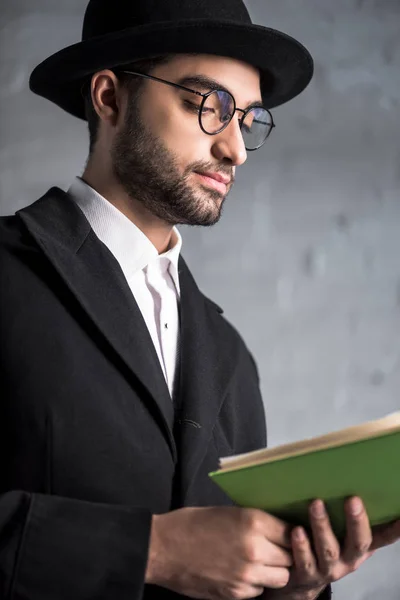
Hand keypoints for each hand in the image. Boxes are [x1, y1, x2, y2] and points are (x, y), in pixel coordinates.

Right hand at [145, 505, 292, 599]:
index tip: (286, 533)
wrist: (162, 548)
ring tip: (260, 562)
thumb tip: (277, 528)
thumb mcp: (228, 512)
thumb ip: (255, 522)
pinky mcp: (236, 593)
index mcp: (253, 522)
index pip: (291, 531)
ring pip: (280, 578)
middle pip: (290, 557)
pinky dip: (255, 584)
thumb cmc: (192, 523)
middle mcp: (255, 549)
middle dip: (284, 553)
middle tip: (273, 547)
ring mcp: (246, 575)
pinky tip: (241, 572)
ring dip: (274, 570)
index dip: (290, 533)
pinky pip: (259, 590)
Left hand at [262, 496, 399, 599]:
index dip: (393, 529)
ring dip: (323, 527)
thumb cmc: (328, 550)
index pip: (380, 538)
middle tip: (353, 500)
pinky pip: (304, 561)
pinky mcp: (305, 573)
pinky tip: (297, 530)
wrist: (302, 581)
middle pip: (357, 543)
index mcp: (359, 550)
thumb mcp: (347, 540)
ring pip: (328, 550)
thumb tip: (377, 499)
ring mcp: (327, 569)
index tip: (399, 515)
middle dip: (356, 522)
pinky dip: (300, 546)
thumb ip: (360, 525)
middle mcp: (347, 561)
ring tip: (316, 505)